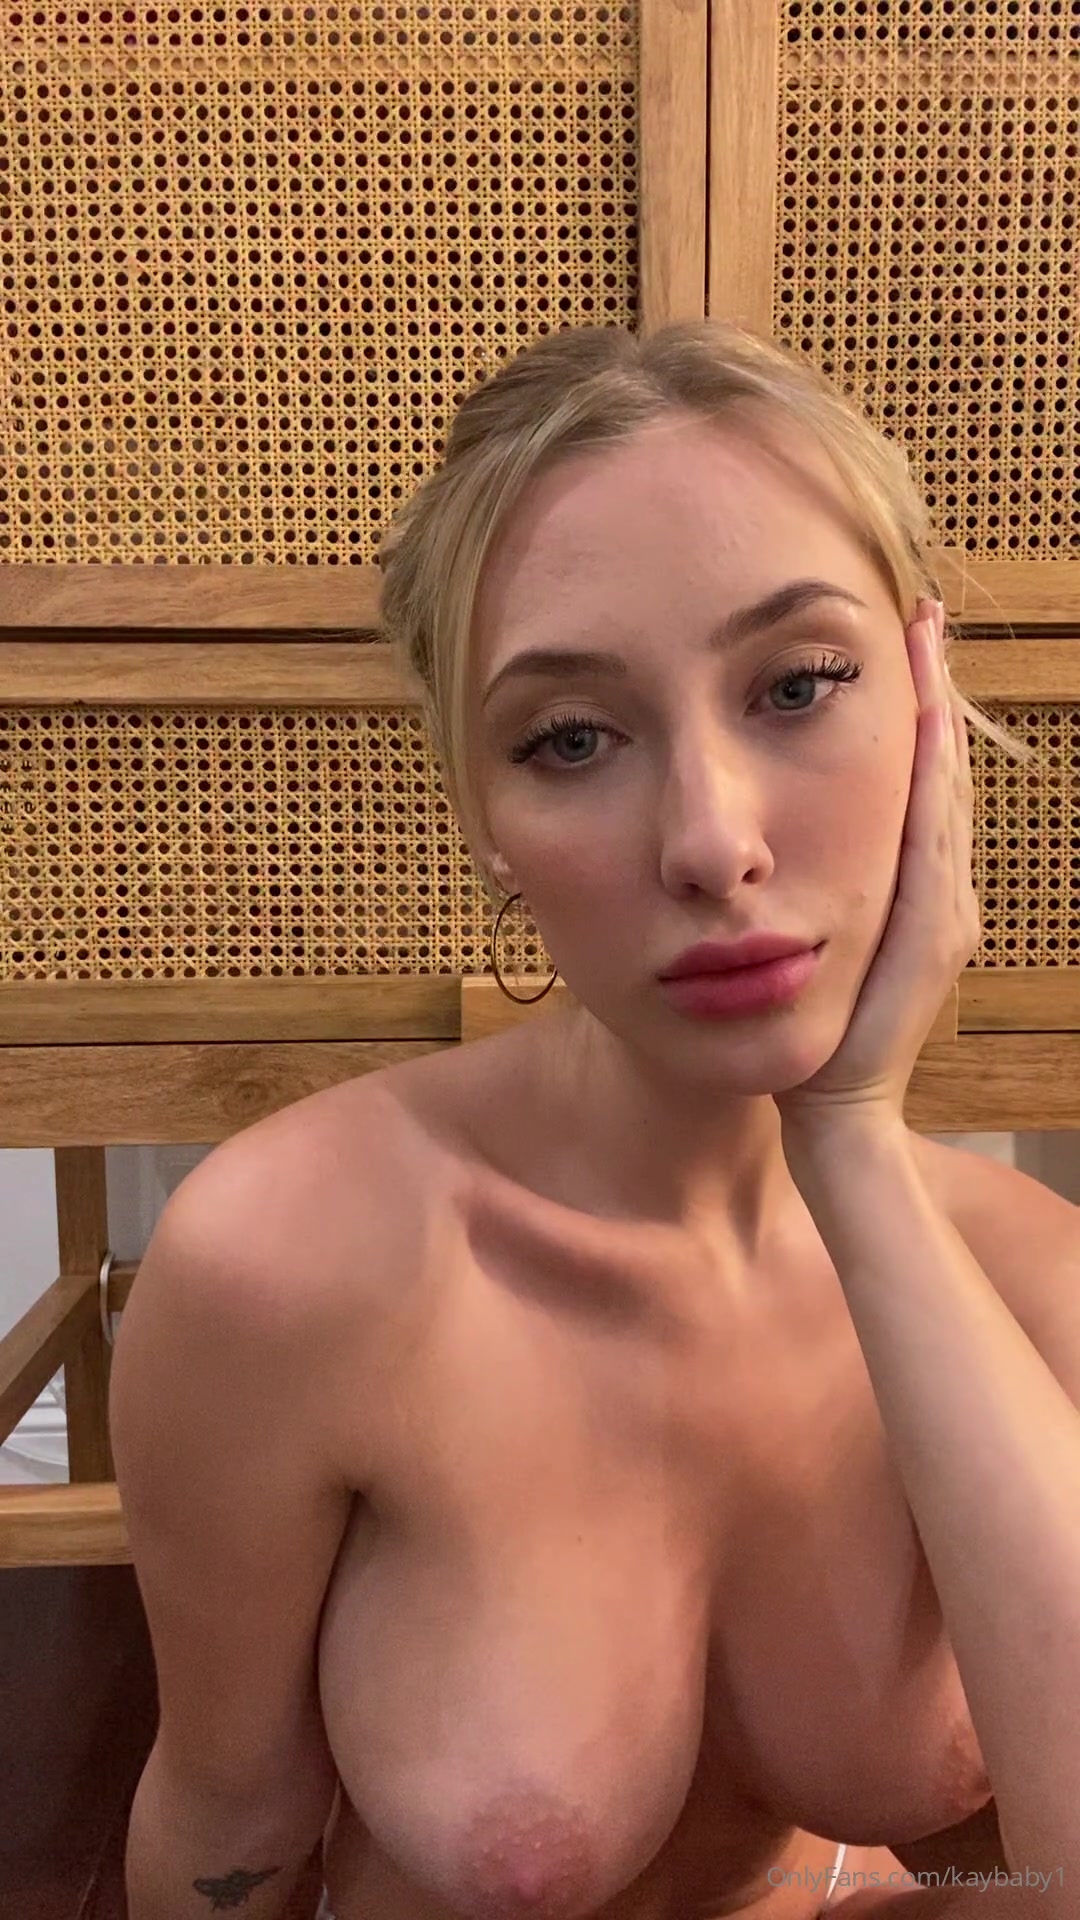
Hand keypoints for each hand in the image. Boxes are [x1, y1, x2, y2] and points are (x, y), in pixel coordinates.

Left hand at [774, 597, 978, 1136]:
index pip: (920, 779)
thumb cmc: (813, 1026)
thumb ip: (805, 883)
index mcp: (913, 886)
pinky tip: (922, 729)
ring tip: (924, 645)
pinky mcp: (931, 935)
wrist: (833, 1108)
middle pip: (941, 770)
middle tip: (922, 615)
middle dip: (931, 690)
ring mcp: (943, 911)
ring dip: (935, 716)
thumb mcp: (809, 939)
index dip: (914, 708)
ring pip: (943, 792)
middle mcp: (940, 889)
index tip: (899, 639)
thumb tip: (768, 827)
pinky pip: (932, 841)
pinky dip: (930, 781)